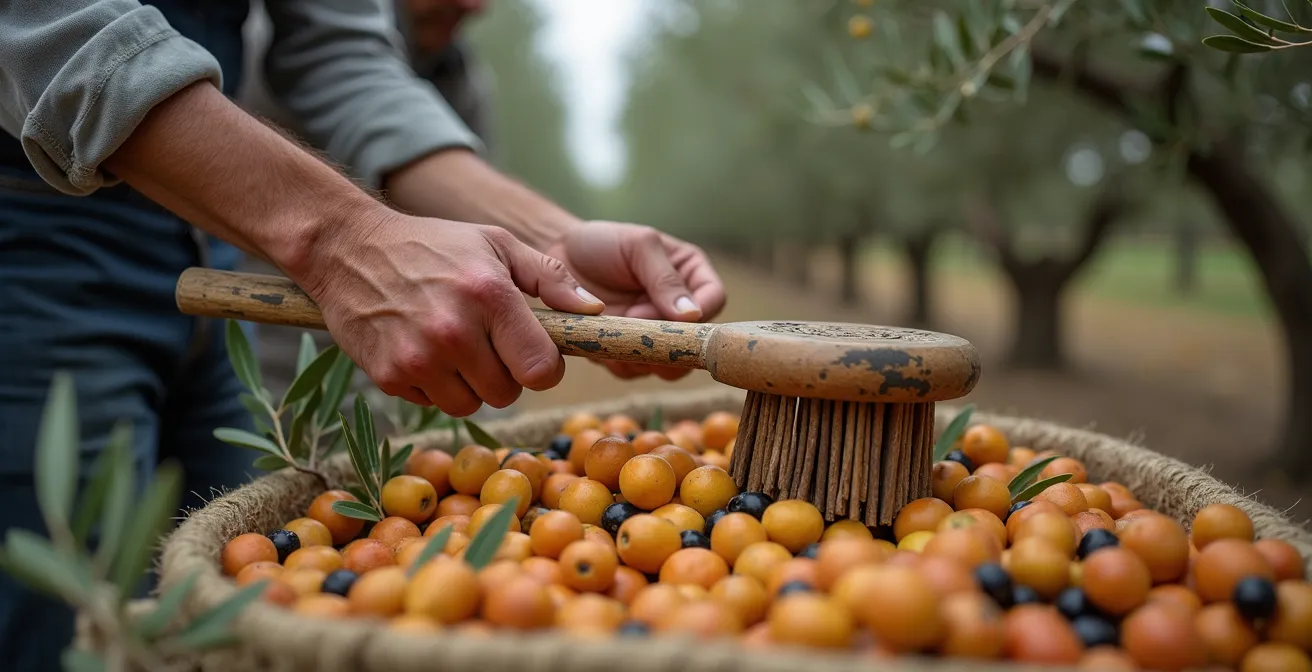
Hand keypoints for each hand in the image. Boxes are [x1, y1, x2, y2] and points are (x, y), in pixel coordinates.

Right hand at [298, 210, 603, 416]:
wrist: (347, 248)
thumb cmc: (433, 244)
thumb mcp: (496, 243)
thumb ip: (550, 278)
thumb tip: (594, 311)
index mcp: (489, 295)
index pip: (541, 369)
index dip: (542, 365)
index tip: (530, 350)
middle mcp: (453, 331)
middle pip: (508, 393)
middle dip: (505, 373)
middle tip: (485, 342)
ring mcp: (417, 358)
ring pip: (470, 405)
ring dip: (470, 384)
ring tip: (454, 345)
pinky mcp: (387, 376)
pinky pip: (432, 404)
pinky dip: (434, 386)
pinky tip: (423, 349)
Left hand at [546, 222, 726, 380]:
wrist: (558, 256)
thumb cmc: (602, 242)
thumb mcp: (638, 246)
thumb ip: (665, 278)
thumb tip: (693, 315)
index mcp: (690, 275)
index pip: (714, 300)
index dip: (696, 315)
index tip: (661, 314)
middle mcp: (678, 309)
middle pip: (695, 342)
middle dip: (669, 343)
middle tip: (639, 334)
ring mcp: (654, 333)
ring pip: (668, 364)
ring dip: (645, 358)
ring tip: (617, 337)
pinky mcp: (629, 351)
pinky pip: (635, 371)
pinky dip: (621, 364)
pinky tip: (603, 346)